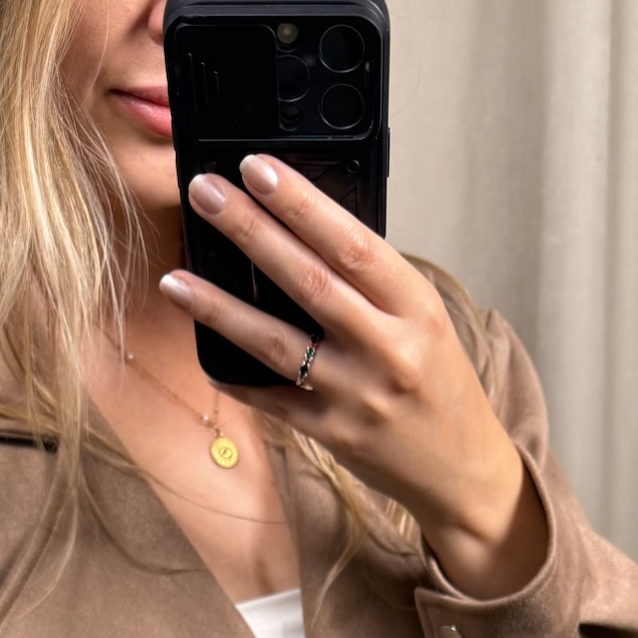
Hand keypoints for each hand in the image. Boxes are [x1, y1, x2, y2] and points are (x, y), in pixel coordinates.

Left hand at [161, 154, 548, 599]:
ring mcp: (357, 397)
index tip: (256, 168)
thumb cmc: (440, 384)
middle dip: (250, 231)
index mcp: (416, 309)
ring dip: (219, 307)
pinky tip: (201, 347)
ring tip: (175, 278)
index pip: (352, 244)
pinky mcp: (333, 435)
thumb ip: (372, 285)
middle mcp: (388, 350)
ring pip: (276, 344)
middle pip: (307, 281)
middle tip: (204, 192)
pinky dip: (234, 372)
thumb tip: (299, 233)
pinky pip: (271, 398)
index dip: (301, 203)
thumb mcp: (425, 321)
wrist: (462, 469)